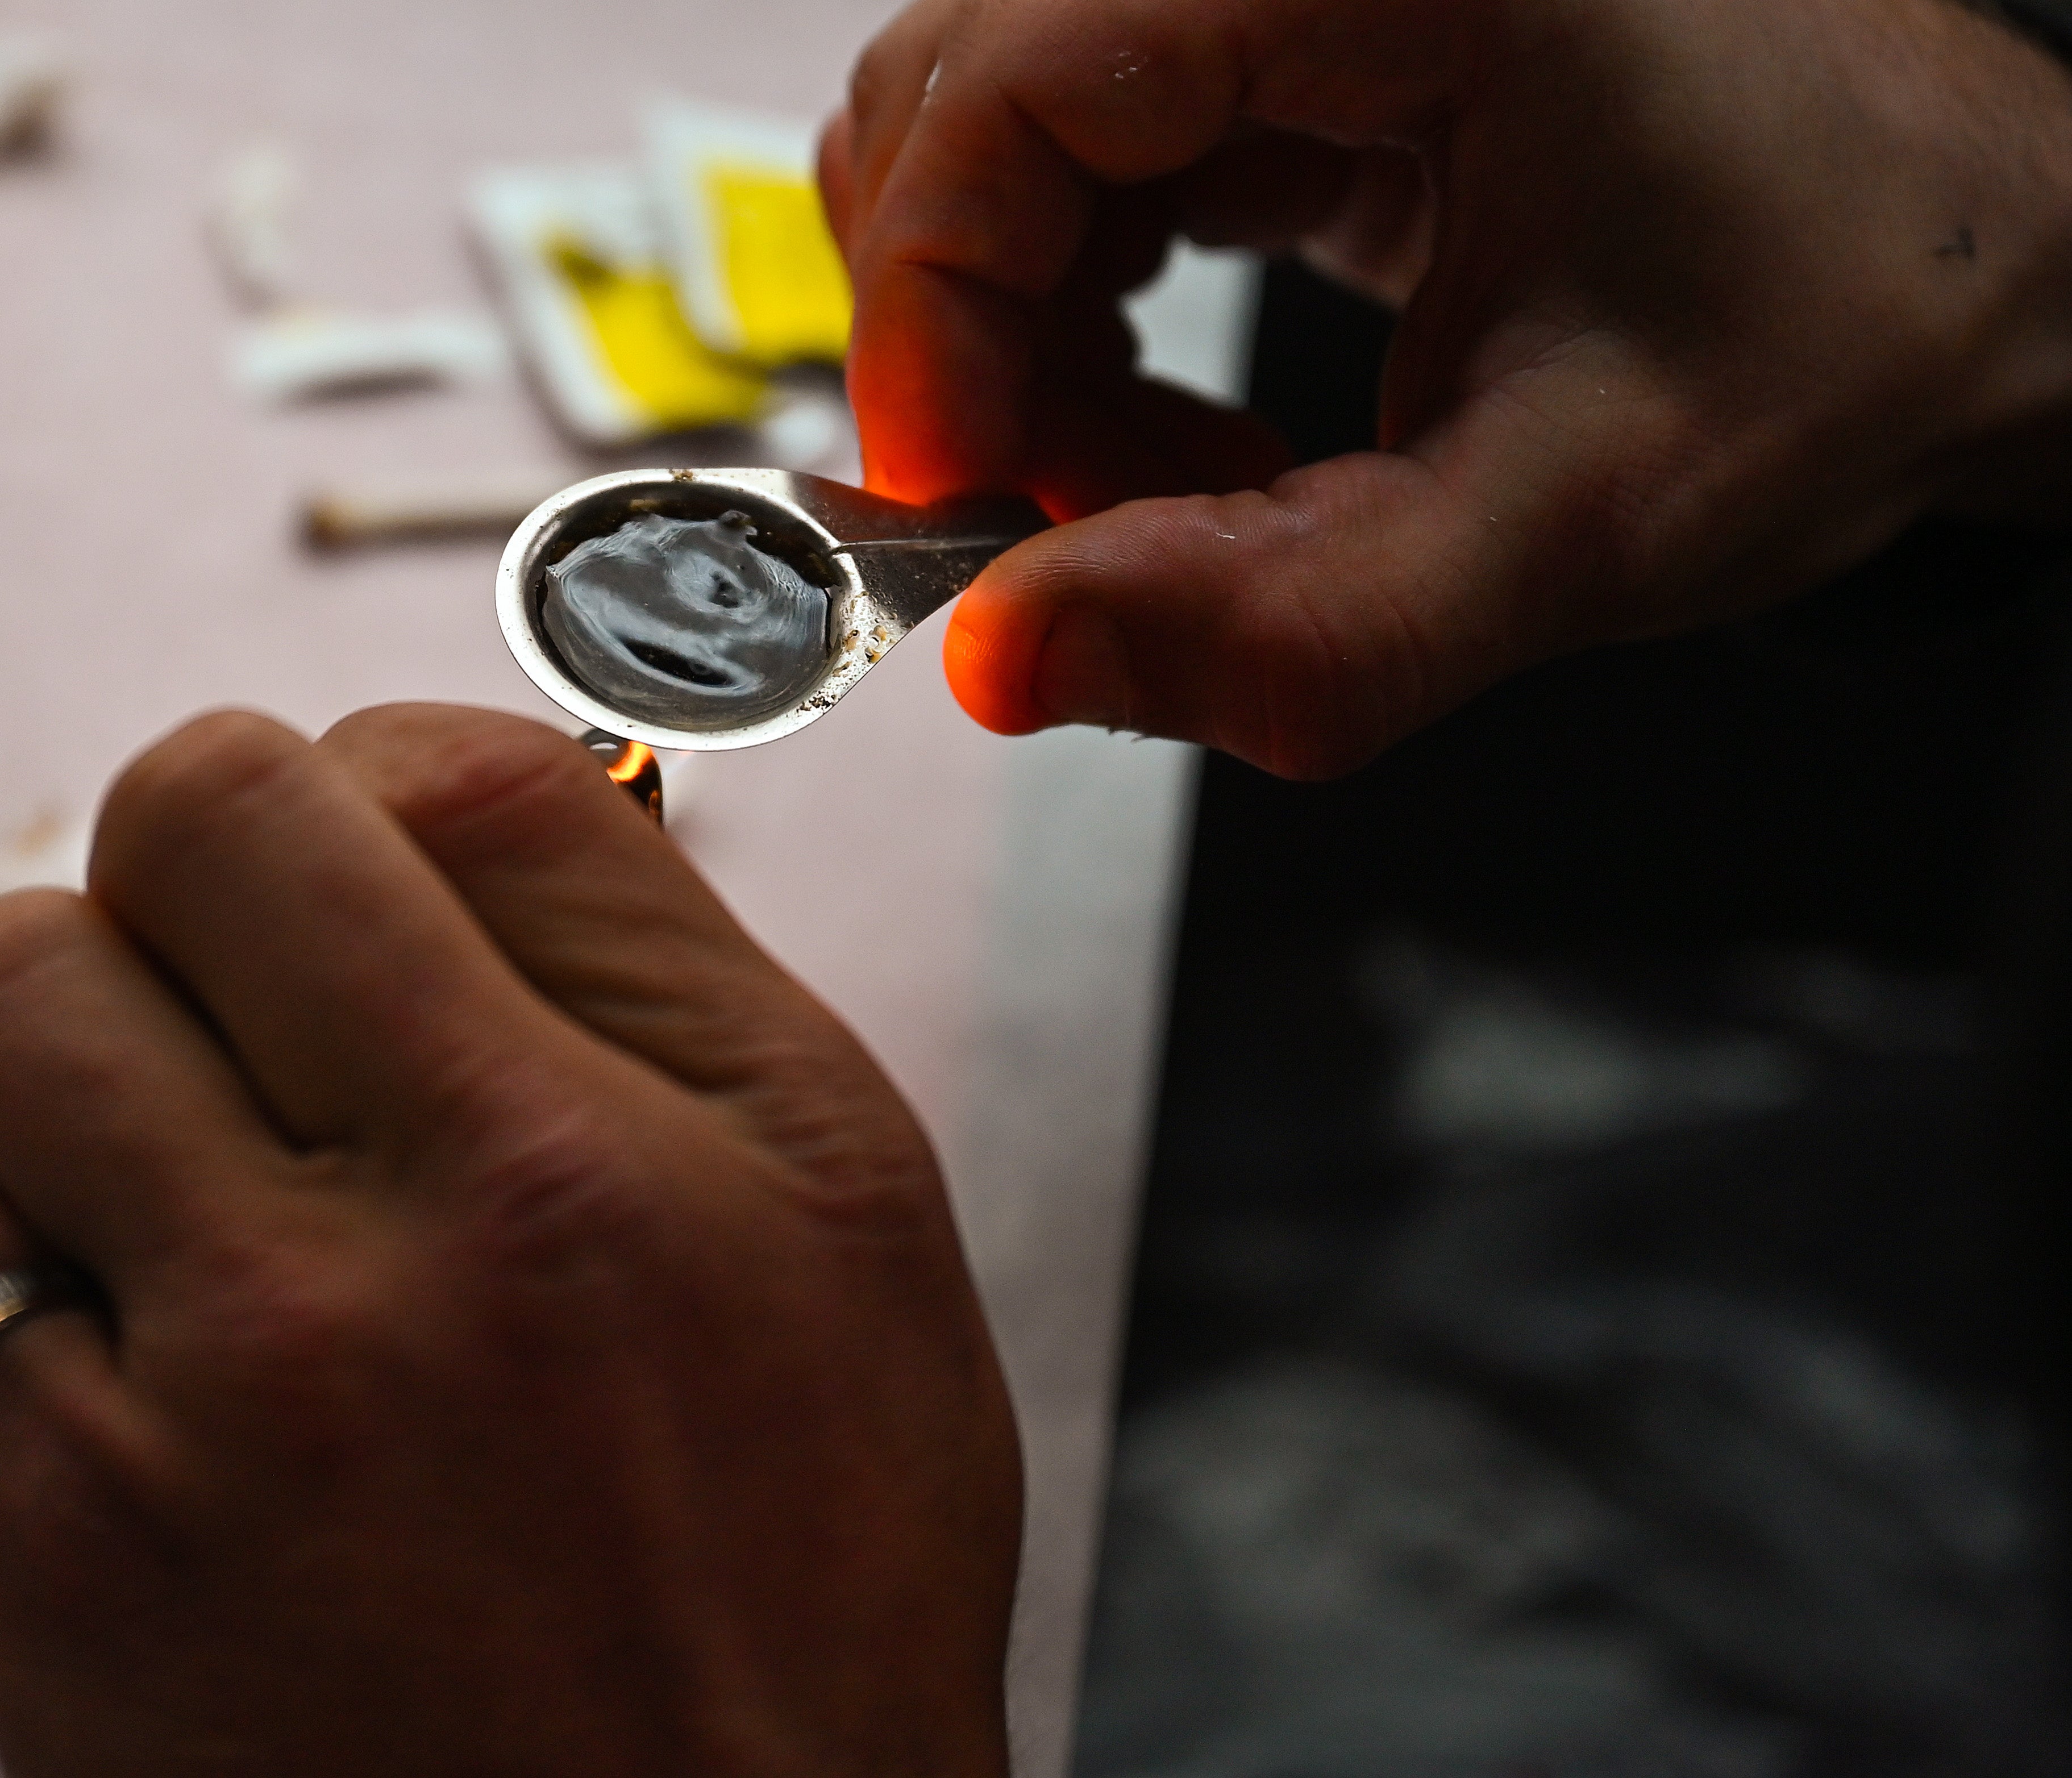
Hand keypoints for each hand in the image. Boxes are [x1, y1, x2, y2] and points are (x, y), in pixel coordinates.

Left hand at [0, 707, 1019, 1777]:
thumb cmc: (799, 1567)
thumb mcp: (844, 1213)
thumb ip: (650, 956)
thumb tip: (437, 775)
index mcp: (631, 1151)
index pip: (413, 773)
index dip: (364, 787)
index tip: (364, 878)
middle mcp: (422, 1249)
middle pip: (173, 833)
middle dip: (204, 882)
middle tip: (256, 1002)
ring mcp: (218, 1398)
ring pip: (7, 1005)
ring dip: (85, 1057)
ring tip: (190, 1185)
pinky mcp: (62, 1541)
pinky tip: (118, 1340)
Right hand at [824, 0, 2071, 775]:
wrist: (1958, 275)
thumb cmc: (1831, 331)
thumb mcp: (1574, 518)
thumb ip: (1289, 623)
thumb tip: (1002, 657)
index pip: (1006, 87)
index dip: (931, 312)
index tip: (951, 510)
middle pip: (958, 103)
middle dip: (972, 351)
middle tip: (1080, 528)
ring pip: (988, 150)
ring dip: (1019, 358)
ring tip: (1178, 496)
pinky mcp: (1275, 52)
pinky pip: (1072, 180)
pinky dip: (1074, 337)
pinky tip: (1197, 444)